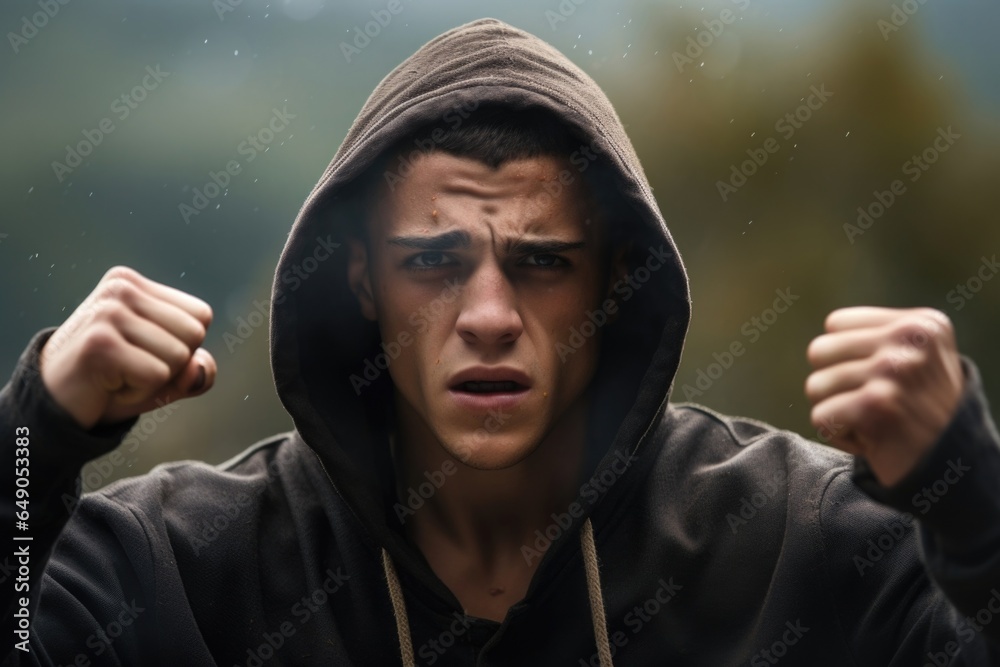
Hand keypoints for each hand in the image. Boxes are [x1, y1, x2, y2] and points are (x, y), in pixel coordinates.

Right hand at [39, 266, 216, 429]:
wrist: (56, 406)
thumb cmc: (116, 383)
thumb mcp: (167, 376)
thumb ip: (198, 371)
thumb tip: (198, 367)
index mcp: (135, 284)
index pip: (201, 315)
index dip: (183, 347)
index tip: (142, 353)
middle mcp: (120, 289)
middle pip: (194, 334)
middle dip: (172, 364)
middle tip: (130, 367)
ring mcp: (108, 313)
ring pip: (179, 357)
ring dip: (154, 381)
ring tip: (118, 375)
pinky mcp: (100, 343)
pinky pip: (157, 376)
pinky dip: (139, 392)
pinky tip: (109, 385)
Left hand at [805, 307, 963, 486]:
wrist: (954, 467)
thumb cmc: (922, 413)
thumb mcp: (916, 360)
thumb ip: (875, 339)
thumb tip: (824, 340)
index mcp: (919, 324)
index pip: (835, 324)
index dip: (845, 358)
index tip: (881, 382)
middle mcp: (909, 339)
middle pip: (820, 351)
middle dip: (835, 384)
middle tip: (872, 404)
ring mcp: (892, 369)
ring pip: (815, 386)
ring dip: (837, 412)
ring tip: (873, 421)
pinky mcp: (875, 404)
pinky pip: (820, 417)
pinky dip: (839, 437)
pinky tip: (872, 441)